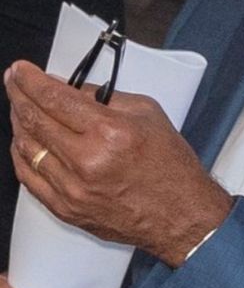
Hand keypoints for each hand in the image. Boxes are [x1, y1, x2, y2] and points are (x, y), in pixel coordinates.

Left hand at [6, 63, 229, 264]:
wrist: (183, 216)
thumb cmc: (171, 168)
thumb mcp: (149, 116)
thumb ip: (105, 98)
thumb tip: (67, 88)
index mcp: (111, 132)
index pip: (55, 97)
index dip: (30, 80)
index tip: (20, 70)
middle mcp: (87, 161)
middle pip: (34, 119)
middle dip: (18, 94)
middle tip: (14, 82)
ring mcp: (73, 188)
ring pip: (26, 146)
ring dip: (18, 122)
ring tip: (20, 108)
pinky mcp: (66, 208)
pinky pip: (28, 176)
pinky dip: (22, 154)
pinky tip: (24, 141)